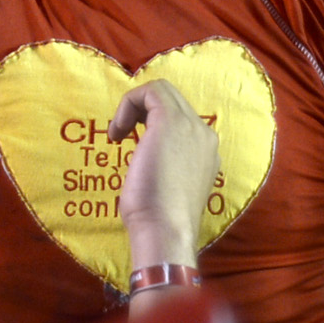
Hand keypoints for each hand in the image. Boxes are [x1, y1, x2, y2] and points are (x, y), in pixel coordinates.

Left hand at [111, 79, 218, 269]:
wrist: (166, 231)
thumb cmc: (160, 220)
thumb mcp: (167, 188)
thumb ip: (167, 166)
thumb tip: (148, 158)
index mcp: (206, 152)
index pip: (181, 119)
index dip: (152, 123)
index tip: (133, 143)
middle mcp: (204, 135)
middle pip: (173, 99)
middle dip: (143, 110)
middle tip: (123, 134)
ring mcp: (191, 126)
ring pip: (161, 91)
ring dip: (134, 106)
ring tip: (119, 133)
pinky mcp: (169, 121)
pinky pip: (148, 92)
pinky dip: (127, 104)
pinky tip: (117, 132)